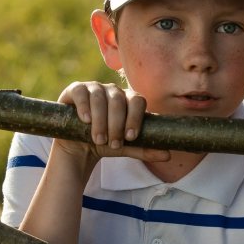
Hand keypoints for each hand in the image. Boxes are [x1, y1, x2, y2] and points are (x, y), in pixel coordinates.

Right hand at [56, 81, 171, 165]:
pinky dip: (84, 105)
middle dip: (117, 124)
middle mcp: (113, 91)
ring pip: (100, 97)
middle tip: (114, 144)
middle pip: (119, 100)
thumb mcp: (126, 147)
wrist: (79, 146)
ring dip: (101, 120)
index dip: (135, 118)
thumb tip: (168, 155)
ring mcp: (94, 88)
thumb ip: (145, 149)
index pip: (138, 101)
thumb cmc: (106, 142)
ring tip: (99, 139)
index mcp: (129, 100)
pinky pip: (81, 92)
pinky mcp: (75, 90)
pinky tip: (86, 120)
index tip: (131, 137)